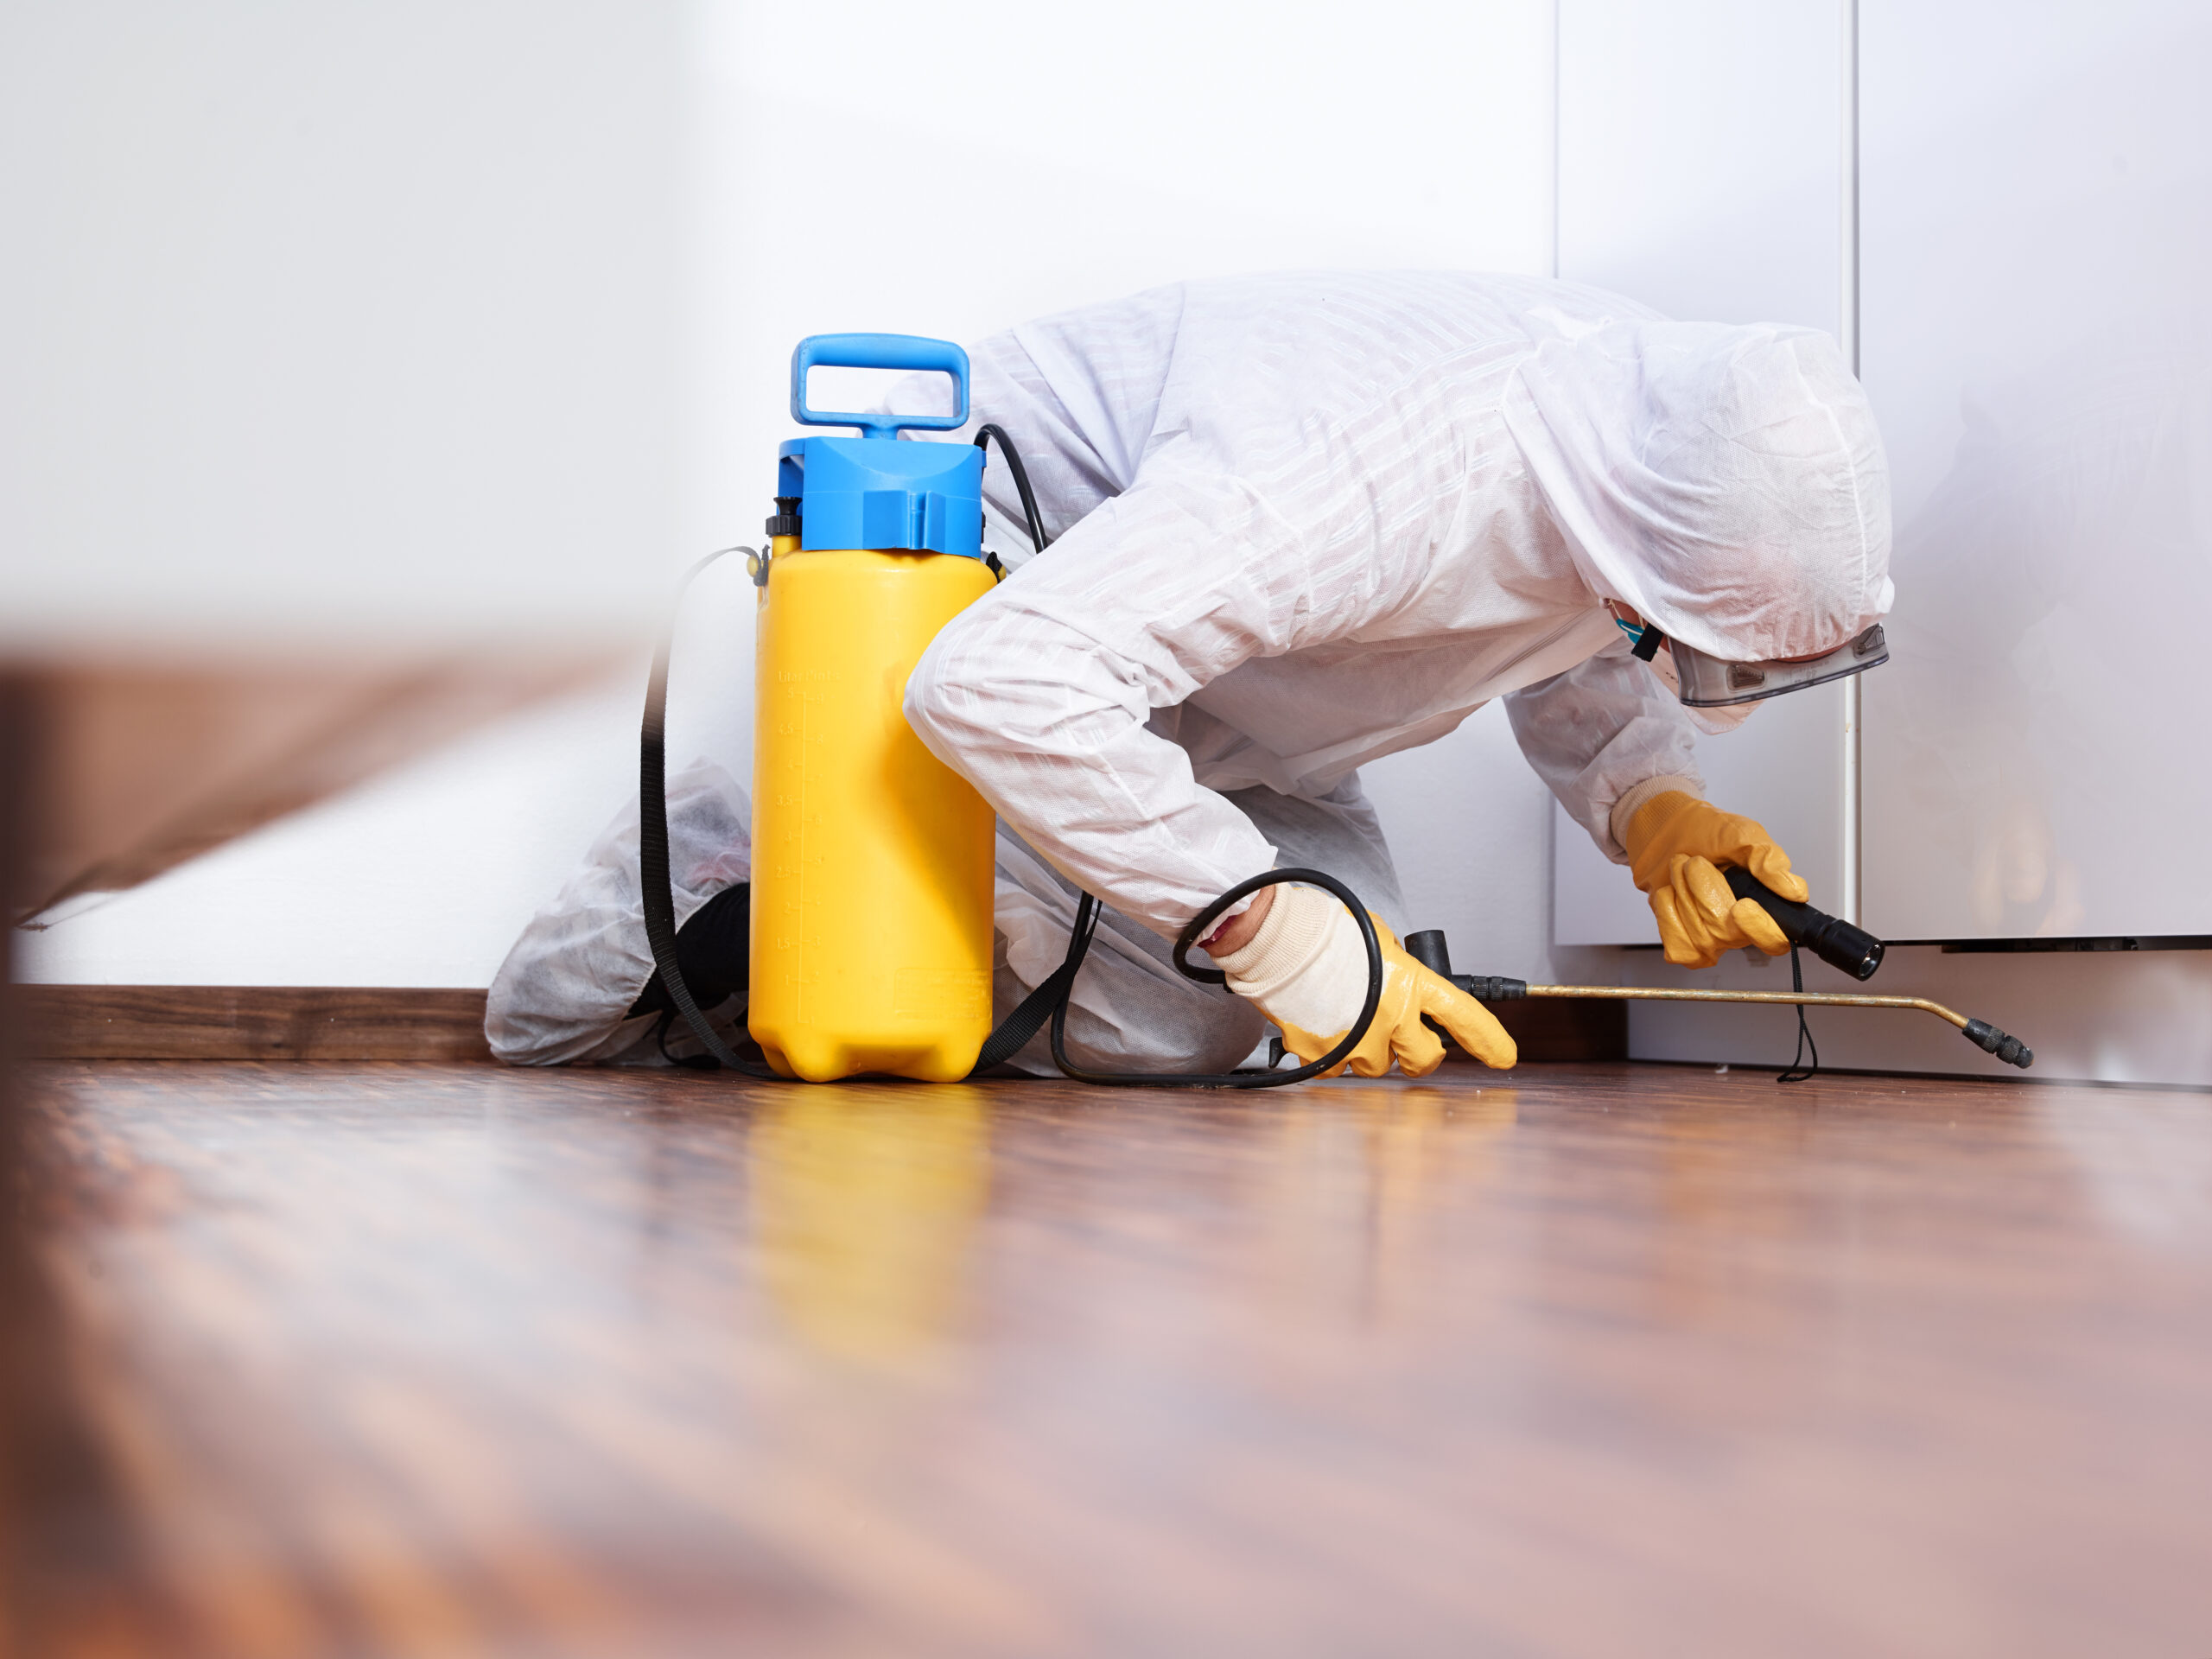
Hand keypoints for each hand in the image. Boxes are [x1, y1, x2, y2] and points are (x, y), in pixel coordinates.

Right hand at [1211, 884, 1515, 1077]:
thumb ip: (1398, 966)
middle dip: (1418, 1052)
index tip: (1502, 1055)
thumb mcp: (1379, 938)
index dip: (1488, 1040)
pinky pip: (1336, 1070)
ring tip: (1346, 1017)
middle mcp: (1390, 1018)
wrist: (1278, 940)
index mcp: (1410, 984)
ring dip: (1368, 1050)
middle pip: (1424, 1058)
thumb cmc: (1324, 931)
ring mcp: (1357, 1042)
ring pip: (1377, 1067)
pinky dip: (1332, 1054)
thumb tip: (1398, 977)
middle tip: (1401, 1037)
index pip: (1463, 1015)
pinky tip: (1322, 1026)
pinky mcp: (1323, 1056)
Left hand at [1620, 790, 1807, 968]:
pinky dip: (1666, 911)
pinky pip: (1676, 944)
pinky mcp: (1682, 943)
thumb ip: (1769, 860)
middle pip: (1726, 933)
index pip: (1774, 939)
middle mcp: (1738, 928)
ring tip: (1683, 873)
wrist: (1665, 830)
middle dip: (1704, 890)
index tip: (1742, 905)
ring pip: (1699, 937)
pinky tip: (1671, 894)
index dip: (1760, 929)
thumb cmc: (1705, 832)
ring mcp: (1709, 939)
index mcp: (1763, 905)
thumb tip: (1796, 891)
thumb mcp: (1743, 834)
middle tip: (1696, 863)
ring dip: (1682, 894)